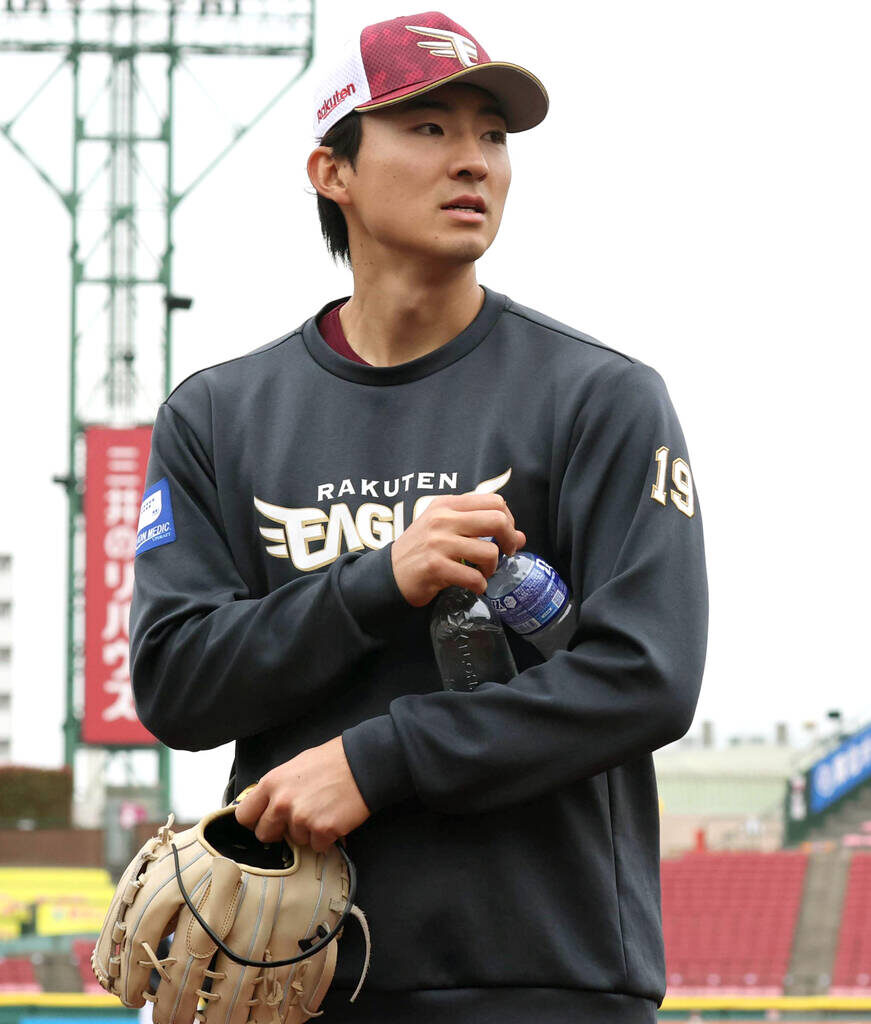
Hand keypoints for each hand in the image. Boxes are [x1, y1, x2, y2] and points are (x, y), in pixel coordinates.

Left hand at [234, 736, 370, 853]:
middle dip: (279, 831)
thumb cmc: (332, 761)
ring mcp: (301, 818)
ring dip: (307, 832)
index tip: (264, 820)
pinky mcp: (322, 830)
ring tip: (322, 810)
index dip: (255, 820)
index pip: (244, 815)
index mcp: (272, 783)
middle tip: (298, 819)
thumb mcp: (295, 766)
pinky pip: (316, 846)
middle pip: (265, 834)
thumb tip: (267, 805)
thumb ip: (277, 788)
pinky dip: (325, 838)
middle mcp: (282, 802)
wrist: (363, 763)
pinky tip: (333, 818)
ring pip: (294, 840)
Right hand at [390, 491, 525, 606]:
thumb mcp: (446, 528)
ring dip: (492, 567)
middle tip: (506, 553)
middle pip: (497, 520)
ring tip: (483, 572)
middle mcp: (442, 519)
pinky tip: (474, 585)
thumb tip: (521, 537)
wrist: (389, 573)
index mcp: (447, 504)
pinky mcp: (435, 567)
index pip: (494, 501)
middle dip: (509, 540)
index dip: (508, 519)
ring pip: (489, 552)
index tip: (505, 535)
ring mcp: (438, 543)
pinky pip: (474, 577)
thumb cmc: (422, 549)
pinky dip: (480, 585)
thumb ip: (479, 527)